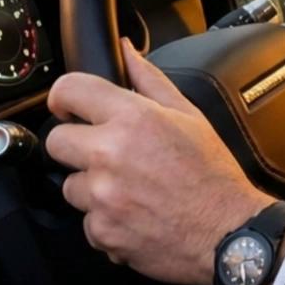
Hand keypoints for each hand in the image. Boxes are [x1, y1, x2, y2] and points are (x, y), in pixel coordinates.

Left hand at [44, 39, 270, 284]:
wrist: (228, 233)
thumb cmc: (212, 174)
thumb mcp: (188, 115)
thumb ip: (150, 79)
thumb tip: (126, 51)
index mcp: (132, 118)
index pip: (68, 91)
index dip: (64, 98)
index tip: (68, 108)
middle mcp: (110, 154)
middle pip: (56, 142)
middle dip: (77, 145)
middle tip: (106, 153)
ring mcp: (102, 196)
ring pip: (71, 185)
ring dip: (93, 187)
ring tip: (130, 189)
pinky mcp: (101, 231)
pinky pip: (87, 221)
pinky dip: (106, 221)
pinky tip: (136, 214)